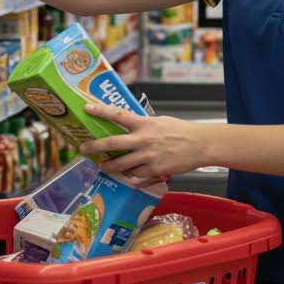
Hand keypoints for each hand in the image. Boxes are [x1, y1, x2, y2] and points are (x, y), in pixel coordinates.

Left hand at [79, 103, 212, 181]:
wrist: (200, 144)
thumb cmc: (182, 131)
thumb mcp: (160, 122)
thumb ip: (144, 125)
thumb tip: (130, 126)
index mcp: (145, 124)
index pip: (118, 115)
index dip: (101, 110)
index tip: (87, 108)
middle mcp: (143, 139)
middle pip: (113, 143)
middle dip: (95, 146)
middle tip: (83, 148)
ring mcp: (148, 157)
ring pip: (121, 165)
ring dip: (109, 167)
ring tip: (104, 166)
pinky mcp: (155, 171)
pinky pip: (136, 176)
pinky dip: (130, 175)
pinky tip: (128, 175)